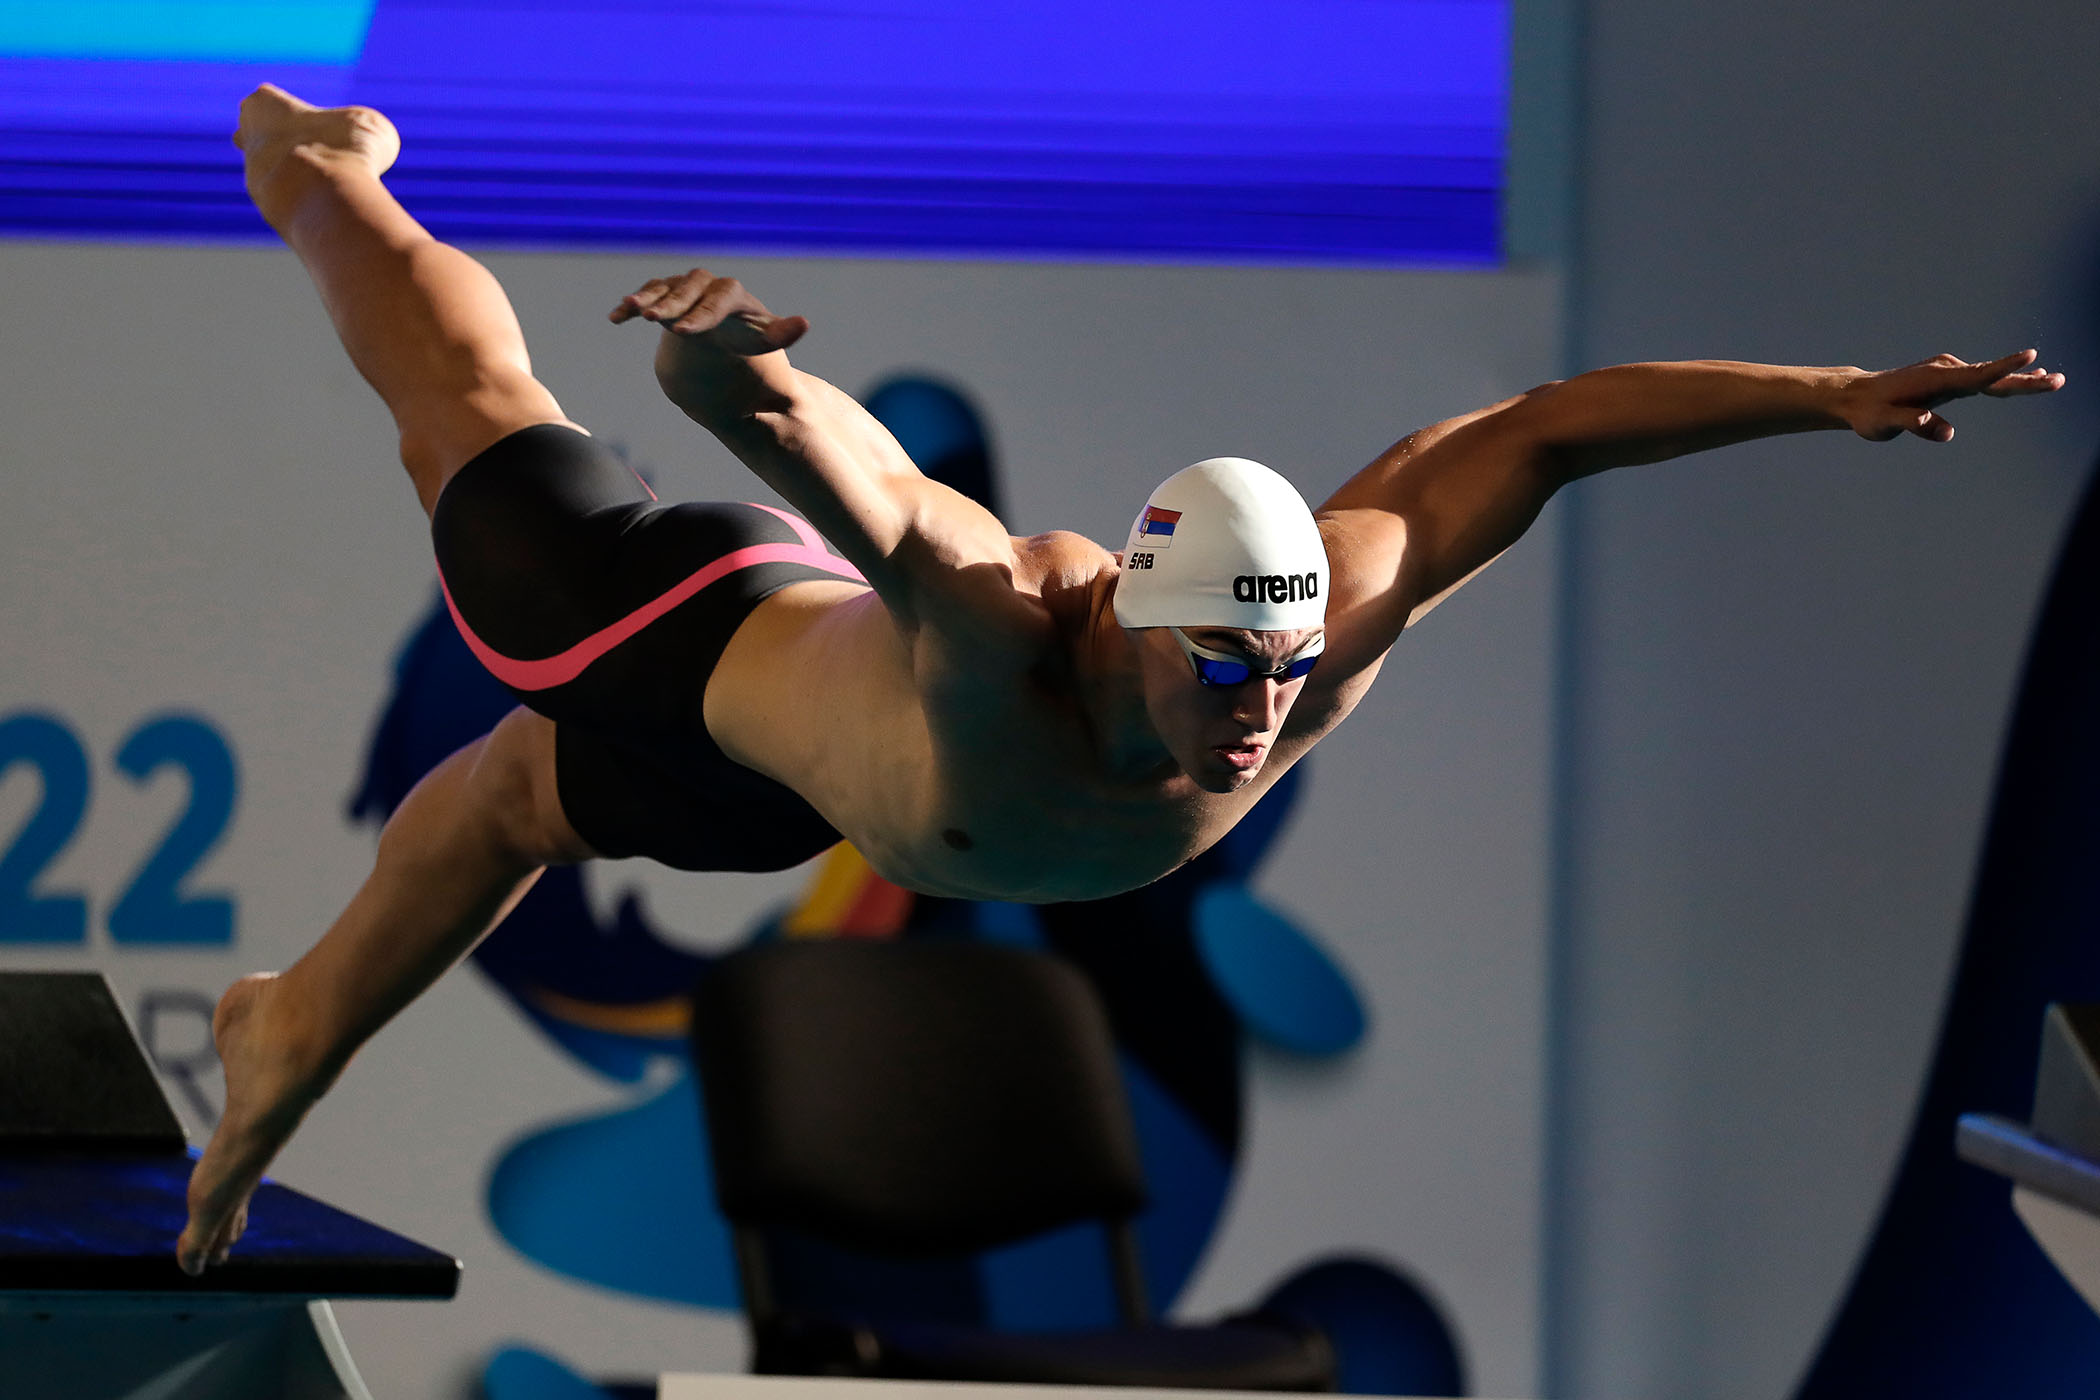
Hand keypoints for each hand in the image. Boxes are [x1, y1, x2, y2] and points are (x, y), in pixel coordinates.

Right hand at [609, 268, 807, 356]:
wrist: (724, 339)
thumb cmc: (746, 339)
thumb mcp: (763, 340)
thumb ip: (780, 333)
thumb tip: (804, 323)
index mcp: (732, 294)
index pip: (719, 297)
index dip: (702, 314)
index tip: (685, 332)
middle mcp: (706, 285)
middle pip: (689, 287)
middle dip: (673, 303)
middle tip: (656, 319)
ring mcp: (683, 289)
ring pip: (664, 287)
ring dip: (647, 297)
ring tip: (631, 310)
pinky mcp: (664, 297)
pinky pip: (646, 296)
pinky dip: (631, 306)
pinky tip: (616, 319)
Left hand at [1839, 350, 2063, 442]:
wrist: (1855, 396)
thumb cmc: (1868, 414)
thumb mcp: (1884, 424)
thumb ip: (1913, 424)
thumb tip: (1945, 430)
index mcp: (1935, 380)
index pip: (1976, 377)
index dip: (2004, 369)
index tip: (2030, 357)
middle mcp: (1945, 371)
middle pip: (1991, 378)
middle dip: (2025, 380)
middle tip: (2059, 380)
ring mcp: (1947, 371)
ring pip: (1989, 377)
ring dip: (2020, 379)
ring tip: (2051, 379)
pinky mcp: (1946, 377)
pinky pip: (1981, 378)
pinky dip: (2002, 378)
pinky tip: (2023, 376)